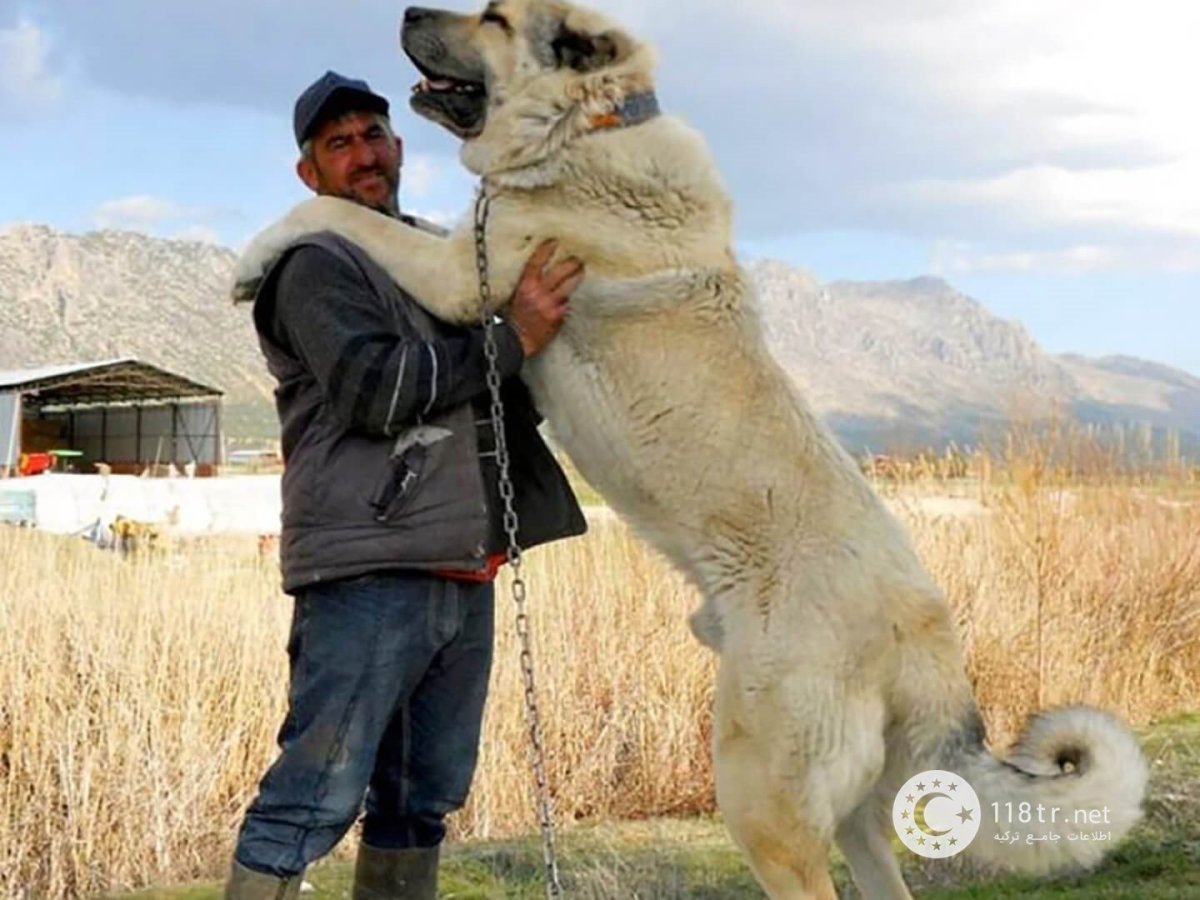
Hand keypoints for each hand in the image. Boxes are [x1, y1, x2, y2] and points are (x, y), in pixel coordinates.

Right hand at [506, 240, 583, 356]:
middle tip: (577, 259)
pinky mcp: (558, 317)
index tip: (554, 242)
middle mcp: (540, 294)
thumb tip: (536, 271)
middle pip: (561, 272)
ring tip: (581, 272)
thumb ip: (526, 283)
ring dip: (577, 277)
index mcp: (525, 286)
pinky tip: (568, 298)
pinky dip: (568, 301)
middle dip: (572, 263)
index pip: (537, 262)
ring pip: (570, 286)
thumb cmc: (512, 318)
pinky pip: (567, 304)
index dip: (546, 250)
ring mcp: (551, 306)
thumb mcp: (513, 296)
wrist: (516, 340)